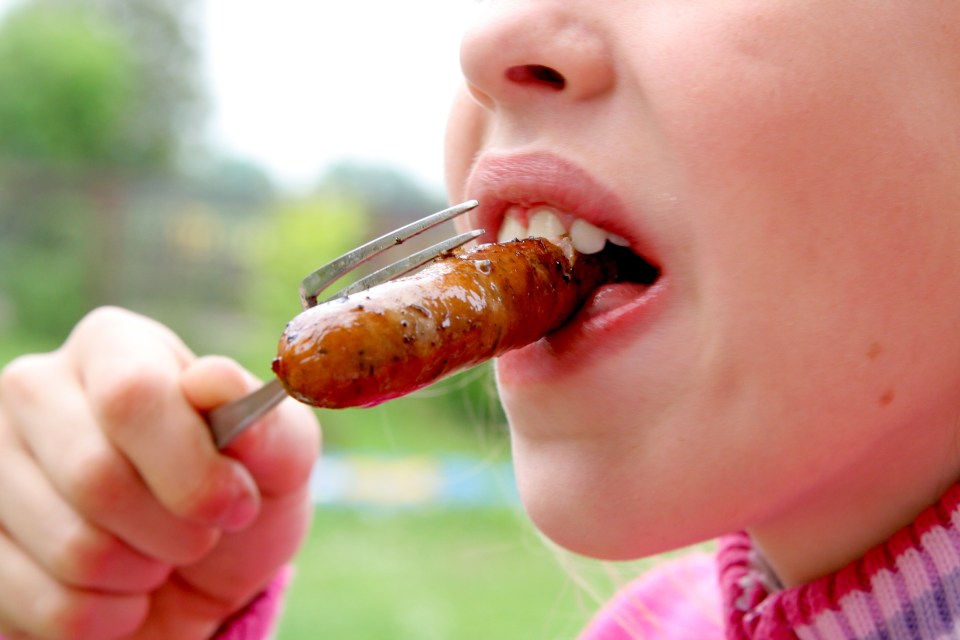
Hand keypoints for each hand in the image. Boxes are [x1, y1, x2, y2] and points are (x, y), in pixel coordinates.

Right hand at [0, 307, 319, 639]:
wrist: (198, 576)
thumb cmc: (239, 497)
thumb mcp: (280, 461)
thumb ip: (266, 425)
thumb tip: (214, 381)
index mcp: (115, 347)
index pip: (133, 396)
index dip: (192, 466)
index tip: (235, 503)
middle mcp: (36, 390)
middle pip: (96, 476)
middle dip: (175, 529)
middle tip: (200, 534)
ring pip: (73, 547)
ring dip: (143, 574)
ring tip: (158, 555)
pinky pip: (47, 604)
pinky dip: (108, 616)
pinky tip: (120, 590)